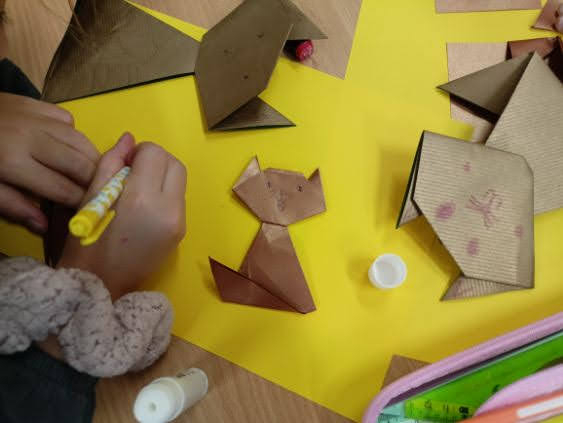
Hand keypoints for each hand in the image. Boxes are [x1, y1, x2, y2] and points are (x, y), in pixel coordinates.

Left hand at [0, 93, 98, 232]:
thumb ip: (13, 205)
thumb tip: (44, 226)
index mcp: (14, 163)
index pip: (62, 188)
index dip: (80, 202)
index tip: (89, 211)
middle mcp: (31, 138)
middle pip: (80, 163)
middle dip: (95, 181)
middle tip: (99, 192)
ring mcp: (34, 117)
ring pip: (80, 139)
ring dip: (91, 158)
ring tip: (93, 172)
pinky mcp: (33, 103)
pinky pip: (66, 119)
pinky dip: (72, 134)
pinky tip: (65, 145)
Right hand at [58, 133, 186, 299]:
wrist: (101, 286)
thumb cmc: (86, 243)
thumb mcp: (91, 198)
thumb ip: (111, 163)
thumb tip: (128, 138)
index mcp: (142, 198)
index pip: (155, 153)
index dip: (139, 152)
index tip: (125, 164)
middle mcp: (168, 209)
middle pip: (175, 164)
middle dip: (156, 161)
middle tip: (133, 172)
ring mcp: (179, 222)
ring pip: (180, 181)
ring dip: (162, 177)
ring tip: (137, 191)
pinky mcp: (182, 233)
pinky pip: (179, 200)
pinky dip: (165, 194)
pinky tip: (144, 207)